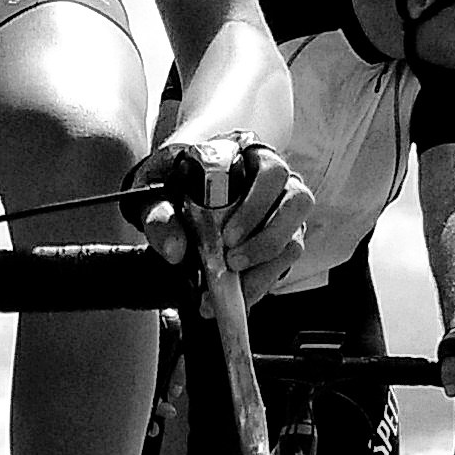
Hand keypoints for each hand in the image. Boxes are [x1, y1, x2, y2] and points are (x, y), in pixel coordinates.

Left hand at [122, 135, 311, 308]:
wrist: (176, 203)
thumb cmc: (175, 188)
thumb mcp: (158, 195)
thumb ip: (159, 215)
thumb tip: (174, 249)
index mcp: (252, 158)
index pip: (272, 172)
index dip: (255, 204)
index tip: (228, 236)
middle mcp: (278, 184)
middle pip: (297, 204)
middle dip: (266, 240)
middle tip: (232, 262)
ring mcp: (284, 215)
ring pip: (294, 240)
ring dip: (264, 268)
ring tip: (232, 287)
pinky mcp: (281, 245)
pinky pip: (281, 267)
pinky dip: (258, 285)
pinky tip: (235, 296)